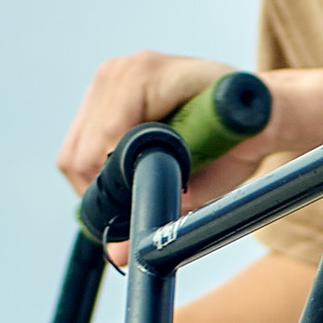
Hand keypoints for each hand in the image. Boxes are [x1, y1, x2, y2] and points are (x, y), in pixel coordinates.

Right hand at [55, 52, 251, 205]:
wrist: (249, 110)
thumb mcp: (214, 181)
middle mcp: (120, 71)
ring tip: (136, 193)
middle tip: (136, 210)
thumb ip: (166, 210)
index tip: (137, 209)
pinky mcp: (99, 93)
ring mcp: (107, 78)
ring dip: (98, 184)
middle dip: (106, 192)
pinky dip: (93, 172)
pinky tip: (127, 176)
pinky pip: (75, 146)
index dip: (117, 188)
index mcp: (147, 75)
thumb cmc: (241, 140)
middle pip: (81, 153)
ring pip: (73, 153)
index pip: (104, 143)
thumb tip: (119, 251)